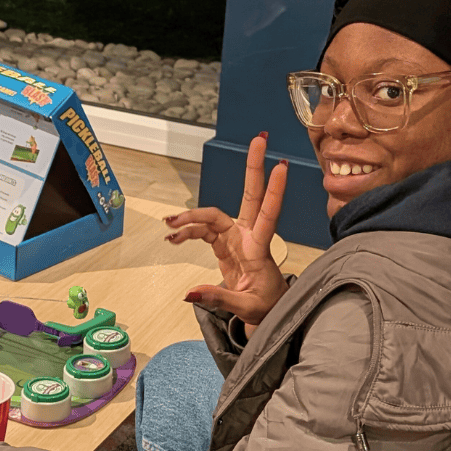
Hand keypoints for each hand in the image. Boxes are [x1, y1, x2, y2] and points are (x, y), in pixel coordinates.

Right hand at [163, 133, 288, 328]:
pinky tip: (173, 237)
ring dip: (191, 217)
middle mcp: (249, 237)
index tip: (281, 167)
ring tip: (170, 225)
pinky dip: (186, 232)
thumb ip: (218, 297)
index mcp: (259, 250)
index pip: (268, 216)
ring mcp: (236, 238)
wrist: (264, 312)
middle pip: (250, 196)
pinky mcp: (224, 244)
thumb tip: (189, 293)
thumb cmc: (265, 307)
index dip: (273, 192)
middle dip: (254, 167)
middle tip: (259, 139)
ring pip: (213, 216)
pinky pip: (202, 230)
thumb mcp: (245, 307)